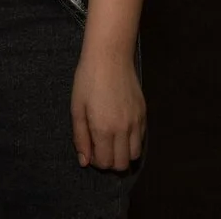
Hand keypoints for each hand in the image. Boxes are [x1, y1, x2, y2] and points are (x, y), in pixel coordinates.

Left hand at [71, 54, 145, 171]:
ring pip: (135, 155)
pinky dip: (132, 141)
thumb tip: (84, 161)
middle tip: (100, 147)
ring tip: (111, 140)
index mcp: (103, 129)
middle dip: (110, 162)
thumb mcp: (77, 107)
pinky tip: (121, 128)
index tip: (90, 149)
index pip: (105, 163)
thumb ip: (80, 137)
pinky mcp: (144, 114)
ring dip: (123, 154)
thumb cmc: (88, 79)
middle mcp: (123, 130)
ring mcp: (136, 122)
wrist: (110, 56)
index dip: (96, 161)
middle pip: (122, 164)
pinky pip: (142, 139)